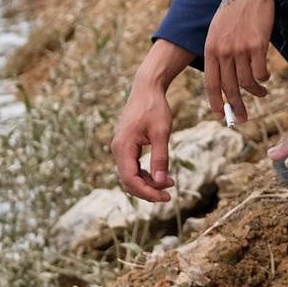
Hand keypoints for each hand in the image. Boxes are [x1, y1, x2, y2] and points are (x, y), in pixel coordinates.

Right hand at [112, 79, 175, 201]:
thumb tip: (161, 182)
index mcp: (123, 147)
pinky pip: (132, 167)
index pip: (130, 179)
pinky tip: (161, 175)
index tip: (165, 197)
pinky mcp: (126, 146)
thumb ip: (160, 158)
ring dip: (148, 183)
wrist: (147, 89)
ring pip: (130, 176)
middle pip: (128, 181)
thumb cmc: (154, 107)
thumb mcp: (161, 132)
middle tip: (169, 194)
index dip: (147, 192)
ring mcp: (120, 148)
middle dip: (148, 190)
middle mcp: (118, 149)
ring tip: (169, 183)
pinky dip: (145, 174)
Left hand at [202, 0, 276, 119]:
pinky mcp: (257, 45)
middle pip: (229, 88)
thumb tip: (225, 76)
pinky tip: (266, 77)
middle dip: (236, 107)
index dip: (215, 102)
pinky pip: (261, 72)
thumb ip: (219, 52)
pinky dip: (264, 78)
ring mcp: (240, 49)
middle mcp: (223, 51)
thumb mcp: (219, 30)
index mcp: (210, 49)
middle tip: (243, 119)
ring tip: (261, 94)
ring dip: (255, 92)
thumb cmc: (235, 9)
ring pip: (247, 83)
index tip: (221, 116)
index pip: (211, 83)